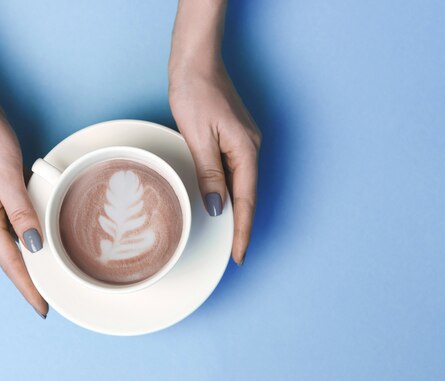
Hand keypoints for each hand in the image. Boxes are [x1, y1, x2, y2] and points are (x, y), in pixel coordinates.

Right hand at [0, 97, 47, 317]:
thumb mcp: (6, 177)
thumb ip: (21, 213)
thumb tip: (34, 246)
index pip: (10, 262)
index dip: (27, 287)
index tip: (42, 308)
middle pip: (12, 259)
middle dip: (28, 283)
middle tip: (48, 302)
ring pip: (15, 244)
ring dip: (30, 264)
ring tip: (48, 281)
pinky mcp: (2, 193)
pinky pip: (19, 225)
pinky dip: (30, 239)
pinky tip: (41, 243)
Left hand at [169, 61, 260, 264]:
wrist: (195, 61)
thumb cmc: (195, 92)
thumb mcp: (198, 136)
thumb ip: (210, 174)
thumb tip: (219, 208)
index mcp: (244, 150)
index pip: (245, 201)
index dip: (242, 230)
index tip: (240, 255)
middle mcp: (249, 148)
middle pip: (247, 195)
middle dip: (241, 225)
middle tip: (234, 253)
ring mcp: (243, 142)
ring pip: (241, 184)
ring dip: (235, 210)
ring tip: (228, 235)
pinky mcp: (233, 137)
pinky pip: (234, 171)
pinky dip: (228, 191)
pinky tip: (221, 201)